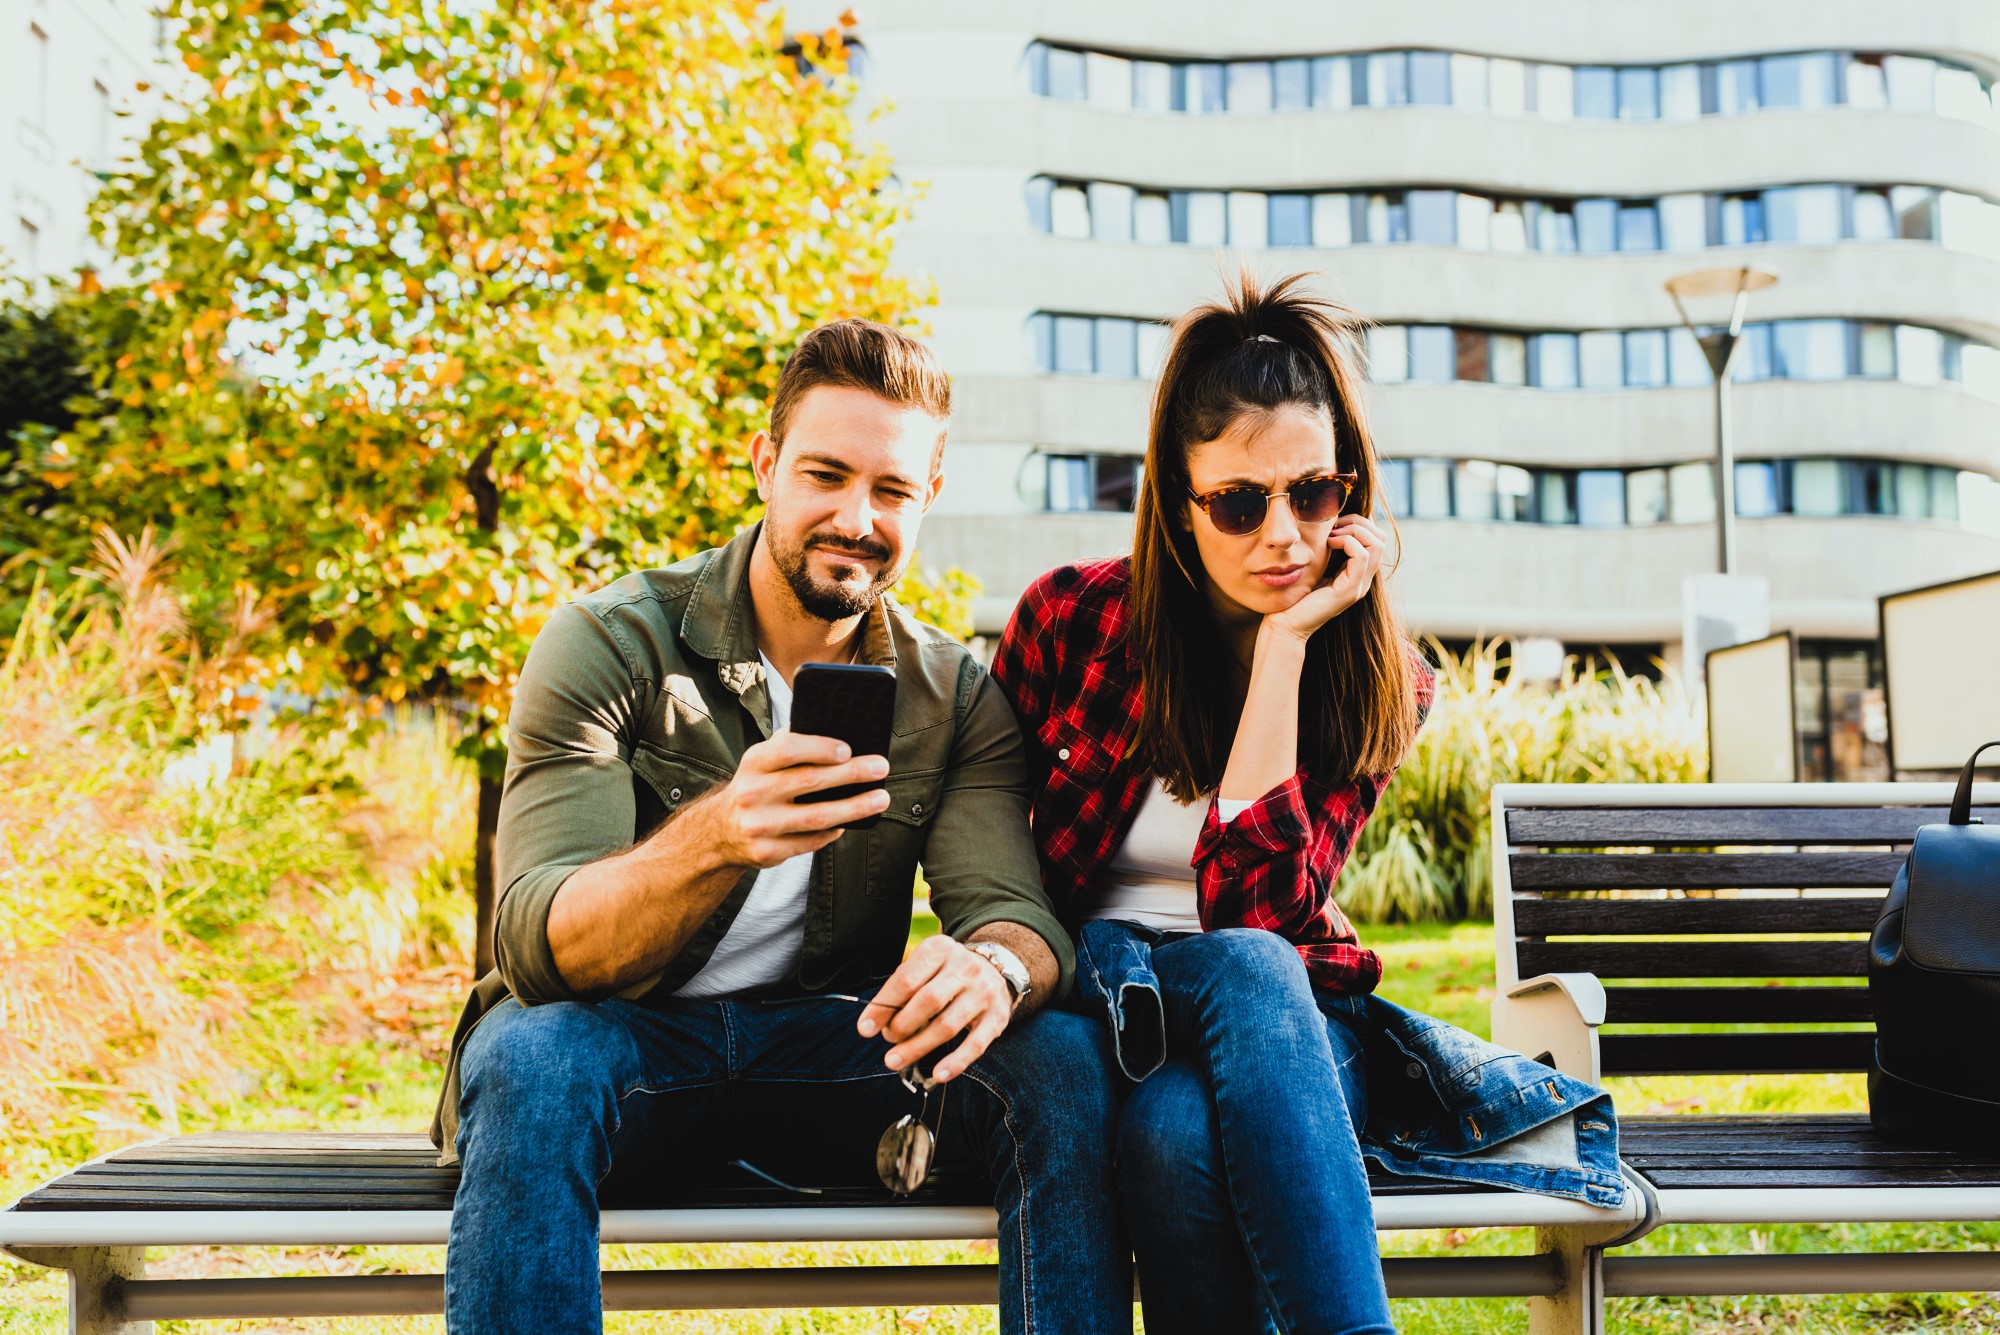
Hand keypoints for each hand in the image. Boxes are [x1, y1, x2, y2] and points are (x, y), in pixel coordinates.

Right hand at [697, 730, 890, 869]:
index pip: (787, 749)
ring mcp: (760, 825)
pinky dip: (834, 831)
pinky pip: (811, 841)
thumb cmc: (756, 786)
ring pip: (817, 816)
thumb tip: (840, 739)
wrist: (721, 830)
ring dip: (855, 807)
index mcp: (754, 763)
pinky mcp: (768, 851)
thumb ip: (791, 747)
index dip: (819, 748)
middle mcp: (753, 793)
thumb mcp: (762, 761)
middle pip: (810, 781)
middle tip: (880, 767)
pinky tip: (849, 822)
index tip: (848, 749)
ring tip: (880, 798)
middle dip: (851, 774)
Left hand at [856, 934, 1013, 1081]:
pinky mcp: (997, 1017)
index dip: (883, 1007)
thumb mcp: (927, 963)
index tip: (866, 1028)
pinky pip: (976, 1044)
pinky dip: (956, 1062)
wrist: (997, 965)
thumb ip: (902, 986)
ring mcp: (984, 993)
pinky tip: (938, 1074)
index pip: (906, 980)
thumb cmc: (948, 971)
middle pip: (927, 1002)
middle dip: (901, 1026)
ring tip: (896, 1060)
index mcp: (940, 950)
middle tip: (888, 1039)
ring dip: (918, 1047)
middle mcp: (965, 968)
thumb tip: (874, 1021)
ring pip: (947, 1025)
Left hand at [1263, 514, 1386, 645]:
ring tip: (1331, 534)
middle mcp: (1362, 581)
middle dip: (1358, 524)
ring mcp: (1358, 587)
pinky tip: (1329, 543)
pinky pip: (1361, 556)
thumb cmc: (1295, 596)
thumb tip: (1331, 525)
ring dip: (1354, 531)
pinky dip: (1347, 541)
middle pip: (1380, 540)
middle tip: (1334, 526)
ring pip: (1376, 545)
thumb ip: (1328, 552)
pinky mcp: (1349, 591)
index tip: (1333, 524)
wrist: (1286, 625)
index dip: (1358, 525)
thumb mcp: (1316, 567)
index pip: (1376, 541)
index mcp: (1356, 575)